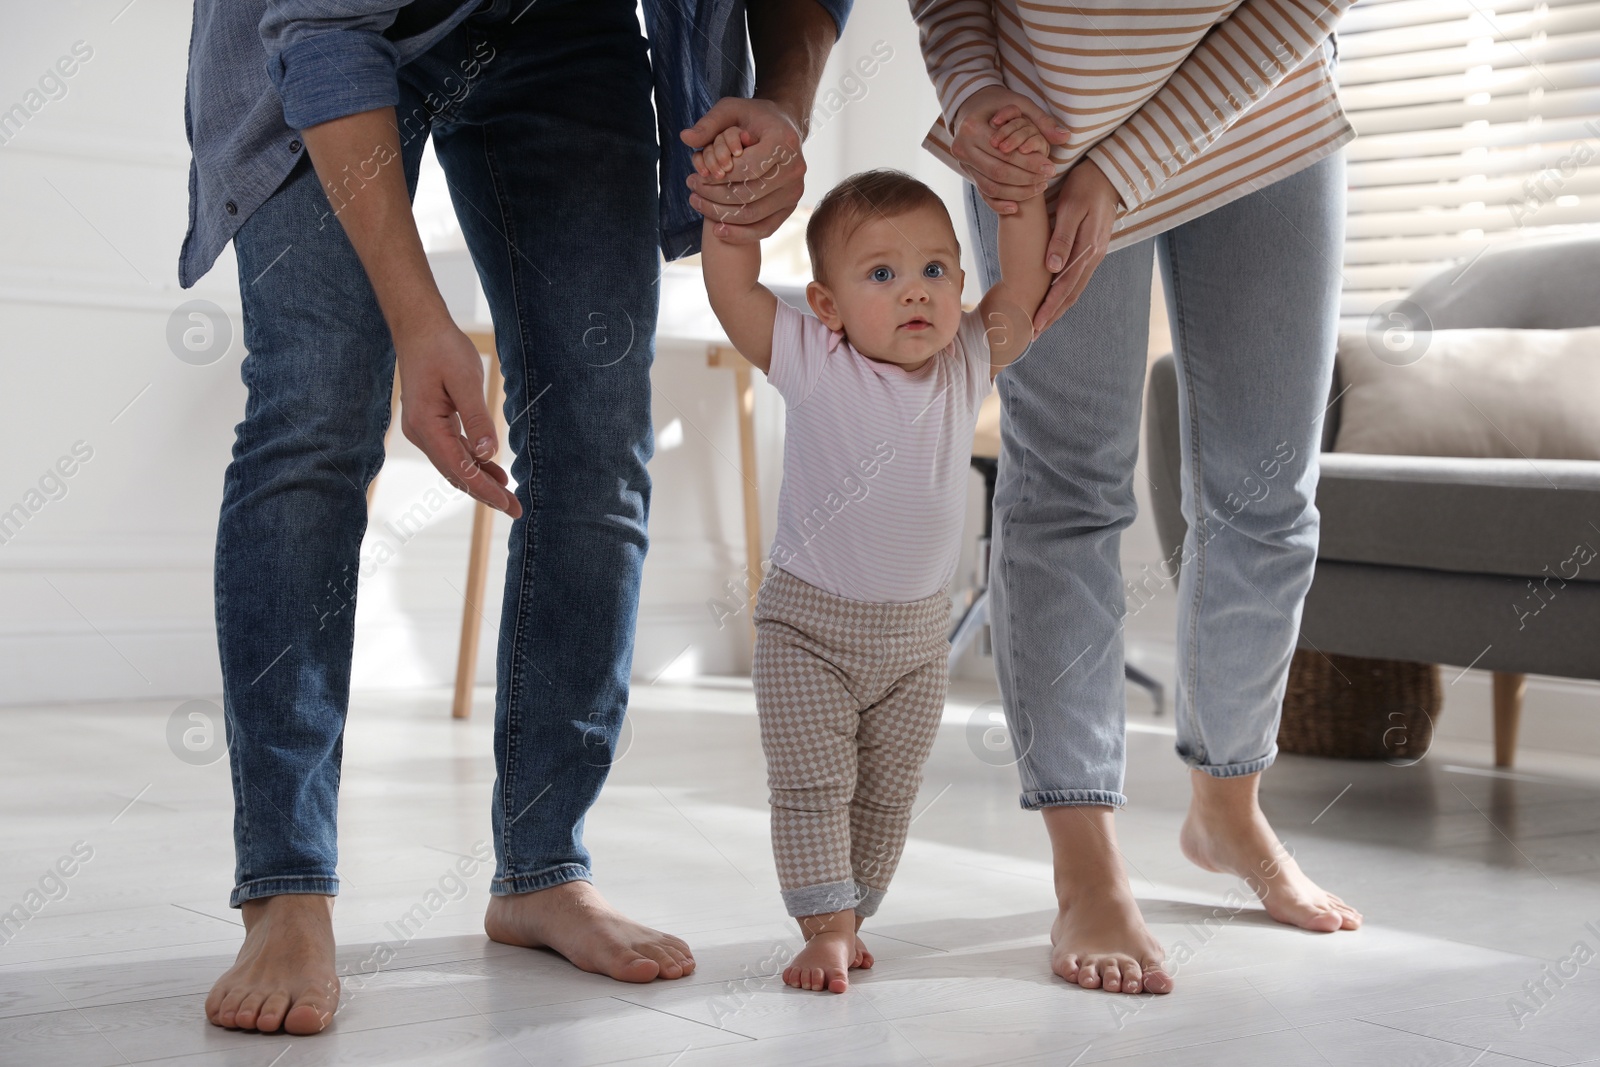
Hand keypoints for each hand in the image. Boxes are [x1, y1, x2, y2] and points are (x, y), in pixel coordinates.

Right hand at [394, 322, 520, 517]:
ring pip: (454, 464)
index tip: (508, 504)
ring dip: (480, 480)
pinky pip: (453, 449)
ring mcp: (424, 428)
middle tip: (515, 509)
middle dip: (485, 493)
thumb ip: (477, 419)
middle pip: (455, 473)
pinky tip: (492, 469)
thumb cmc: (442, 348)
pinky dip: (473, 462)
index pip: (458, 468)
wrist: (419, 327)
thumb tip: (488, 454)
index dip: (485, 489)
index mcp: (426, 425)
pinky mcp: (431, 421)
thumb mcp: (465, 382)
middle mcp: (420, 433)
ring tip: (508, 494)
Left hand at [680, 97, 805, 242]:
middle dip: (714, 195)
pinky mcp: (791, 206)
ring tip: (697, 202)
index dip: (718, 176)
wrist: (783, 127)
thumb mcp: (730, 109)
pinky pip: (765, 228)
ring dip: (720, 214)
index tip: (696, 175)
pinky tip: (717, 230)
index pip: (748, 168)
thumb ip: (708, 124)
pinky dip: (740, 234)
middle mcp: (795, 168)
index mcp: (784, 142)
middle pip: (749, 194)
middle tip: (691, 187)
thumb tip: (685, 138)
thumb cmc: (753, 118)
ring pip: (753, 214)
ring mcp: (795, 190)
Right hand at [949, 85, 1069, 213]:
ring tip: (1039, 187)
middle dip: (1026, 179)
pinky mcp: (966, 172)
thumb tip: (1064, 137)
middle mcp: (962, 147)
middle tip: (1048, 179)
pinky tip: (1016, 207)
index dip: (1030, 163)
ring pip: (991, 187)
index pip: (1006, 153)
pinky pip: (983, 193)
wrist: (971, 107)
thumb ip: (1042, 121)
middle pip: (998, 172)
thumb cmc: (998, 103)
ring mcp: (962, 163)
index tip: (1051, 168)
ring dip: (1017, 192)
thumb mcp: (1020, 104)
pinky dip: (999, 203)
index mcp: (973, 128)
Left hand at [1034, 160, 1120, 334]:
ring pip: (1076, 288)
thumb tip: (1052, 268)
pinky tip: (1058, 299)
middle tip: (1033, 334)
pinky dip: (1067, 293)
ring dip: (1060, 307)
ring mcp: (1095, 254)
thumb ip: (1062, 238)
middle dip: (1052, 315)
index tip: (1034, 325)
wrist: (1109, 173)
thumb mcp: (1071, 208)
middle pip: (1071, 294)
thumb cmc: (1085, 186)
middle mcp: (1093, 256)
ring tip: (1043, 322)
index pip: (1064, 287)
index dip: (1049, 308)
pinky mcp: (1093, 249)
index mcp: (1086, 249)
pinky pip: (1079, 278)